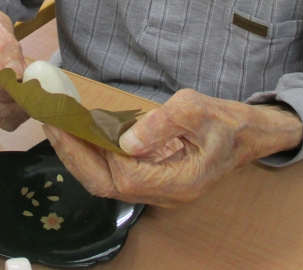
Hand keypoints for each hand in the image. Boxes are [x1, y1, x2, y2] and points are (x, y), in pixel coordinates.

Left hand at [44, 88, 302, 206]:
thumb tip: (126, 138)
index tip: (64, 122)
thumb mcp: (200, 109)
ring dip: (80, 155)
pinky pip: (116, 171)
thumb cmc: (229, 121)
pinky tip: (82, 132)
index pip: (120, 176)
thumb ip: (164, 123)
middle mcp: (163, 193)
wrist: (252, 134)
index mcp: (177, 182)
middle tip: (50, 122)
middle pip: (105, 185)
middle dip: (73, 155)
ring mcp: (158, 188)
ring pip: (107, 181)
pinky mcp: (155, 177)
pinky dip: (95, 153)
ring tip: (58, 124)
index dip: (88, 151)